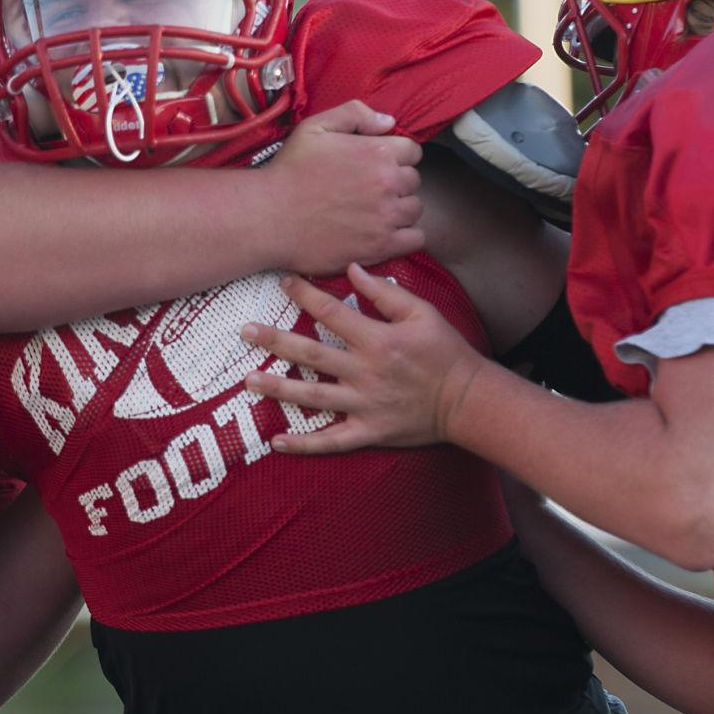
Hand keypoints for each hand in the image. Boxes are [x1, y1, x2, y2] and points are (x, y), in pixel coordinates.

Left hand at [239, 262, 486, 452]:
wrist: (468, 400)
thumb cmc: (446, 352)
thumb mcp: (422, 313)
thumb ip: (384, 292)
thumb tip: (351, 269)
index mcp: (377, 339)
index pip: (330, 312)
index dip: (304, 294)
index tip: (282, 282)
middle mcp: (365, 372)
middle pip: (310, 353)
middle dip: (274, 340)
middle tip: (245, 331)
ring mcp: (364, 405)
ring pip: (313, 396)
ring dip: (278, 389)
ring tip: (248, 381)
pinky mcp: (369, 432)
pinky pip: (331, 441)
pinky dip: (304, 444)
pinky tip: (276, 442)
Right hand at [264, 100, 423, 272]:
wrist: (269, 216)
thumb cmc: (289, 171)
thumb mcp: (315, 127)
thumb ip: (355, 114)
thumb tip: (388, 122)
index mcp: (377, 151)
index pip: (413, 151)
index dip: (396, 156)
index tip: (377, 165)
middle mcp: (388, 183)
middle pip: (414, 181)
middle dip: (397, 183)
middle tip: (371, 190)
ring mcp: (386, 217)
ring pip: (415, 209)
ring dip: (401, 209)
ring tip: (376, 212)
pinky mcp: (380, 247)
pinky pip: (415, 239)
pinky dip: (405, 236)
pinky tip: (385, 232)